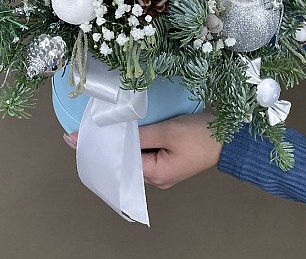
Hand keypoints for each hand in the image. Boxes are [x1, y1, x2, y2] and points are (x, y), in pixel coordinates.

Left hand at [63, 113, 222, 188]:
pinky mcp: (168, 160)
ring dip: (122, 142)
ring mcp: (163, 170)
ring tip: (100, 128)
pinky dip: (135, 141)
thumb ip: (139, 134)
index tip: (74, 139)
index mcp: (156, 175)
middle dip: (108, 147)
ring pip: (135, 156)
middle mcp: (157, 178)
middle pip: (126, 162)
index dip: (100, 149)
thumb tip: (114, 133)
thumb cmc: (200, 135)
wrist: (231, 136)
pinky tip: (125, 129)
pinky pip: (145, 152)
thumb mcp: (167, 131)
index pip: (120, 163)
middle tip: (83, 132)